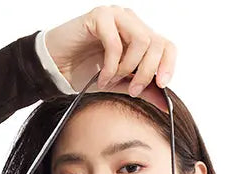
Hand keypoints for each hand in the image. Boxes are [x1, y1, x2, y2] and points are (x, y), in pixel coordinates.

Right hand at [45, 6, 176, 113]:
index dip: (168, 65)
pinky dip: (111, 66)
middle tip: (132, 90)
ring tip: (112, 81)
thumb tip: (166, 105)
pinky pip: (116, 43)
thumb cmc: (86, 72)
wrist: (57, 67)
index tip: (162, 85)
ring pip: (141, 41)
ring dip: (127, 68)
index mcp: (139, 35)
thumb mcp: (121, 84)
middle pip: (156, 43)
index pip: (166, 45)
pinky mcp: (100, 16)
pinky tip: (102, 77)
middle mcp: (131, 22)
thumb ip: (144, 90)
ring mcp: (116, 16)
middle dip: (147, 72)